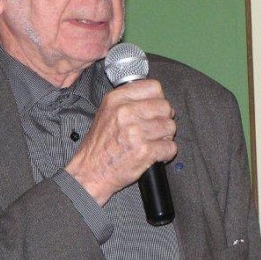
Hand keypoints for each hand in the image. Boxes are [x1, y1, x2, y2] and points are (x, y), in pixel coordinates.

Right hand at [66, 79, 176, 205]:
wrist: (90, 172)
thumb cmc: (99, 146)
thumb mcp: (106, 112)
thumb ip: (128, 101)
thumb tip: (157, 98)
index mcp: (116, 99)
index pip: (154, 87)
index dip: (158, 100)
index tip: (154, 109)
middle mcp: (126, 112)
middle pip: (165, 107)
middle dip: (163, 119)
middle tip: (154, 129)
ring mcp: (136, 132)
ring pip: (170, 127)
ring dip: (165, 137)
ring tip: (152, 142)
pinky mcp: (144, 151)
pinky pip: (170, 147)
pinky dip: (166, 153)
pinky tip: (155, 154)